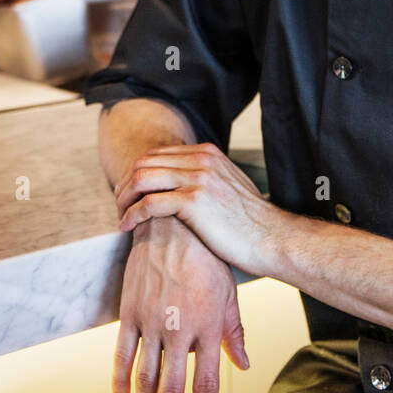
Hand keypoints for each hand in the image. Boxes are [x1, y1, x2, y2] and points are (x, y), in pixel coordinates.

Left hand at [114, 142, 272, 275]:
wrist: (272, 238)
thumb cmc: (250, 222)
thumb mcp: (229, 186)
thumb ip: (207, 177)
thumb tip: (184, 183)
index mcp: (208, 153)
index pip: (157, 154)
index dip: (136, 173)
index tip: (129, 194)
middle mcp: (201, 159)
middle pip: (144, 162)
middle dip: (125, 184)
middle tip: (119, 206)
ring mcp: (198, 178)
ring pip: (142, 179)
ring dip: (124, 198)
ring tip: (121, 216)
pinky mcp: (194, 201)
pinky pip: (149, 203)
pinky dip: (132, 215)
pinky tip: (127, 227)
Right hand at [114, 214, 248, 392]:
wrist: (172, 226)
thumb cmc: (207, 259)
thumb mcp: (228, 293)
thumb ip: (234, 332)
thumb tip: (243, 365)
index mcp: (210, 327)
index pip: (206, 384)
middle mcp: (181, 329)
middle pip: (173, 389)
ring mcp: (152, 322)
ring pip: (146, 378)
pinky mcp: (131, 312)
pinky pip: (122, 354)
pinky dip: (120, 380)